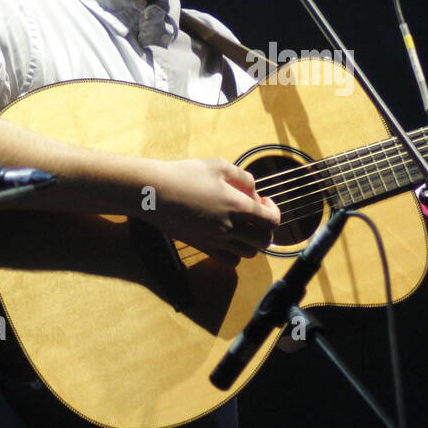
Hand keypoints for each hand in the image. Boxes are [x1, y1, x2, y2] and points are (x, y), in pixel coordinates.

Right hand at [146, 158, 279, 264]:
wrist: (154, 192)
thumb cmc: (185, 174)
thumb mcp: (219, 166)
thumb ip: (244, 178)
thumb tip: (255, 194)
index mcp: (237, 206)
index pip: (272, 220)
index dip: (274, 211)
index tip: (265, 202)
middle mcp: (230, 228)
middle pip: (264, 241)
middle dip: (265, 228)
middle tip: (255, 216)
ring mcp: (216, 241)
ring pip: (249, 254)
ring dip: (251, 241)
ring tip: (242, 227)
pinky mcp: (203, 247)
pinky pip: (229, 261)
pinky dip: (235, 254)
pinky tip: (228, 239)